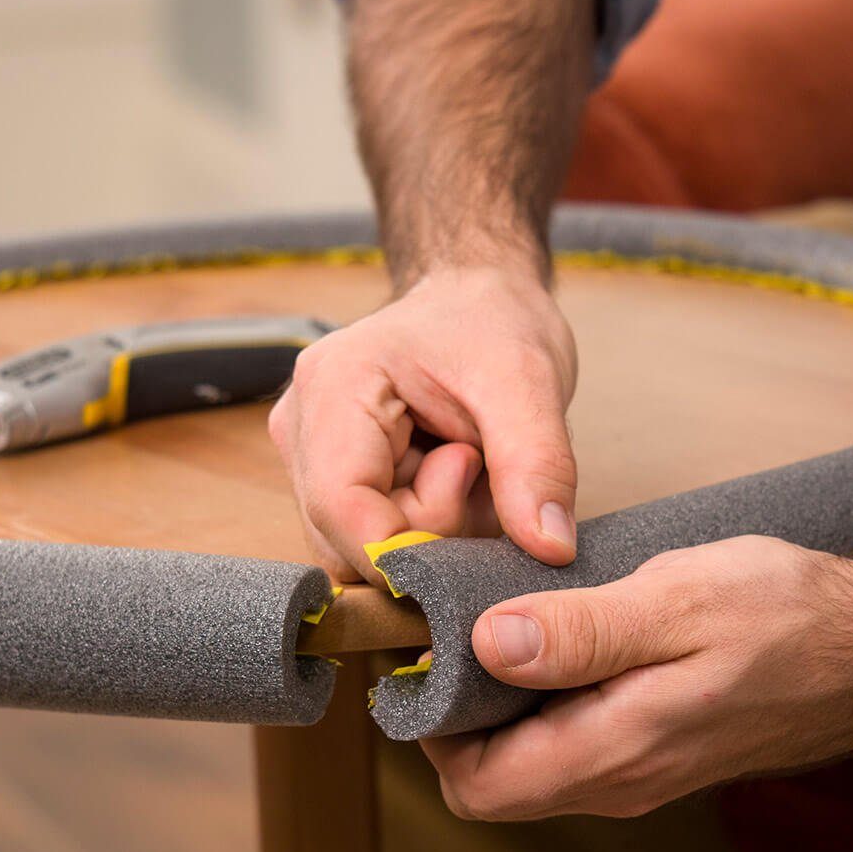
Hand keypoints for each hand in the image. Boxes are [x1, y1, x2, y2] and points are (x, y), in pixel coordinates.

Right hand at [268, 266, 577, 582]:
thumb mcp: (528, 381)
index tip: (476, 528)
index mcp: (332, 389)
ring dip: (437, 530)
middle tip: (476, 461)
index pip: (341, 510)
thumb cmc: (491, 321)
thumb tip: (550, 550)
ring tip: (470, 462)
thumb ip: (536, 466)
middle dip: (431, 532)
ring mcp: (312, 458)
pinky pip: (378, 542)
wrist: (477, 299)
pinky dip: (432, 527)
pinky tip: (456, 477)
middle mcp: (303, 429)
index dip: (407, 548)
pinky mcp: (333, 478)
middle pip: (351, 543)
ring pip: (366, 552)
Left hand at [422, 535, 852, 819]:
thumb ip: (581, 631)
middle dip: (455, 715)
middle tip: (452, 630)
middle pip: (493, 778)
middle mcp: (617, 778)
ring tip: (499, 623)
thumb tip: (487, 645)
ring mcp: (636, 768)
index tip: (425, 658)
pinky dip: (540, 696)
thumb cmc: (788, 616)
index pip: (476, 788)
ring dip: (497, 702)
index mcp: (613, 752)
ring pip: (528, 757)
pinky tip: (554, 635)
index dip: (432, 732)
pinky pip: (568, 737)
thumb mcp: (677, 603)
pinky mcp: (652, 745)